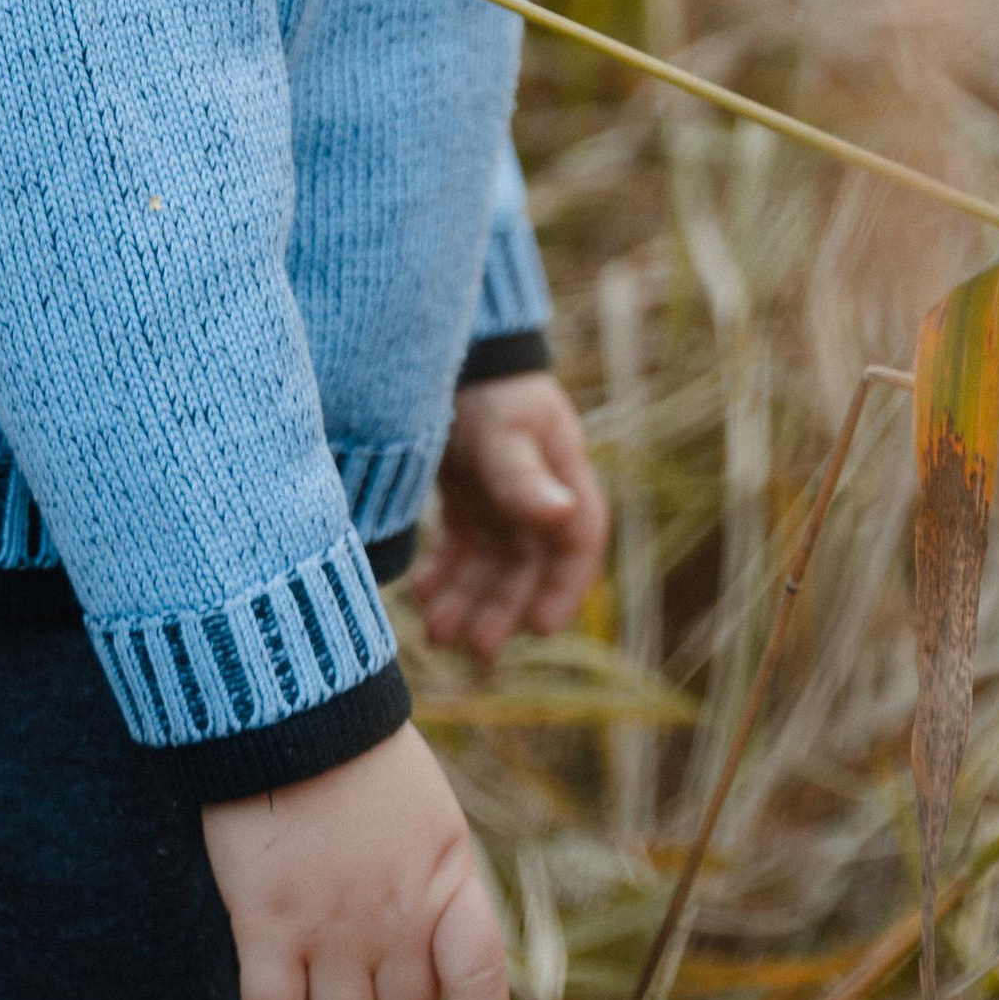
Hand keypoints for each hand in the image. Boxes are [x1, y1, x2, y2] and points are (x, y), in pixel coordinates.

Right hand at [200, 721, 510, 999]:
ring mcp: (333, 928)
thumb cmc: (357, 755)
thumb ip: (435, 888)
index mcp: (447, 882)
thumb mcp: (428, 816)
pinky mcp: (267, 925)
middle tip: (355, 980)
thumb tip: (429, 959)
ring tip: (308, 999)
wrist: (286, 701)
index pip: (481, 987)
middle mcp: (397, 918)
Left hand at [407, 370, 608, 666]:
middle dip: (502, 610)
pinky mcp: (466, 497)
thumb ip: (526, 477)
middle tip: (475, 650)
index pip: (577, 546)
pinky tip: (421, 594)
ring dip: (468, 602)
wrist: (444, 349)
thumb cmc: (486, 387)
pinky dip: (443, 574)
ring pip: (490, 567)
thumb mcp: (505, 431)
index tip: (540, 628)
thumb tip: (562, 516)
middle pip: (527, 568)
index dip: (563, 590)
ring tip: (436, 635)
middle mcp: (537, 497)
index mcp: (565, 479)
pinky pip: (459, 549)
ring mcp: (500, 499)